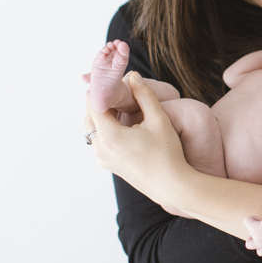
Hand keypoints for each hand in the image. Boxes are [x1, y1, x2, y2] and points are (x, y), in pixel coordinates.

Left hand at [85, 72, 188, 207]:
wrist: (171, 185)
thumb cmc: (168, 154)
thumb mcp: (159, 120)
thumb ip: (144, 95)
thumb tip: (132, 76)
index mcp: (110, 136)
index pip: (94, 104)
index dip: (100, 88)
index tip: (108, 78)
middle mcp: (100, 148)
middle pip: (90, 116)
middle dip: (100, 100)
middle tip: (113, 87)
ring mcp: (102, 158)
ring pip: (93, 128)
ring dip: (102, 114)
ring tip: (118, 103)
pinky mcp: (107, 164)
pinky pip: (98, 140)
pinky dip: (105, 127)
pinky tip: (121, 122)